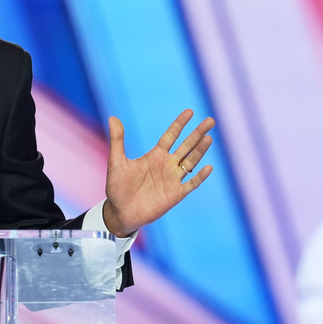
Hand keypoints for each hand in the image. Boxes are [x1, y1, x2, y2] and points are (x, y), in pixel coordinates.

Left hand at [103, 109, 213, 237]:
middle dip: (197, 133)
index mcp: (154, 155)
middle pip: (186, 146)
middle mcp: (167, 165)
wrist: (119, 212)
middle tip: (210, 121)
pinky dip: (200, 177)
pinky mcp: (175, 194)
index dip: (180, 124)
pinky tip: (208, 167)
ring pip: (191, 161)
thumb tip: (112, 117)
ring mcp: (173, 179)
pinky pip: (191, 184)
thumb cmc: (117, 187)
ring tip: (209, 137)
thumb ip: (117, 140)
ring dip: (200, 150)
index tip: (190, 111)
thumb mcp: (116, 161)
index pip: (171, 136)